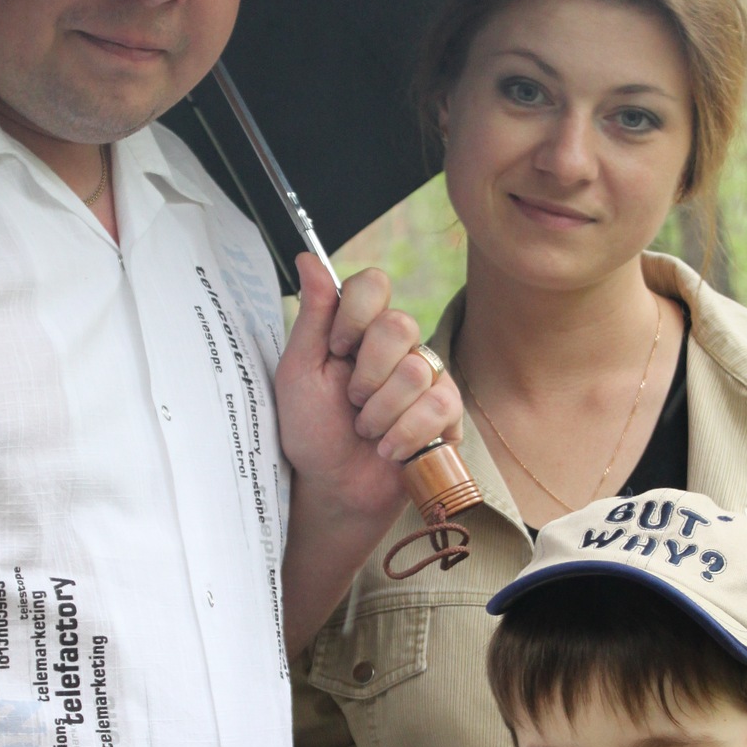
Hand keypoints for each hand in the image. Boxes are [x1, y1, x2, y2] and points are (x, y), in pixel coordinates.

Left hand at [274, 255, 462, 523]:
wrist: (333, 488)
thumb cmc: (311, 431)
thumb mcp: (299, 372)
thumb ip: (312, 316)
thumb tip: (307, 258)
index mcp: (360, 329)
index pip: (374, 285)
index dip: (355, 316)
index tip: (336, 350)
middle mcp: (397, 347)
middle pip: (398, 326)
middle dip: (366, 374)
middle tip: (351, 401)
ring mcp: (427, 378)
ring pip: (415, 371)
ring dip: (380, 413)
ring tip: (367, 431)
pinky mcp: (447, 413)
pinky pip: (438, 406)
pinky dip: (405, 434)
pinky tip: (389, 450)